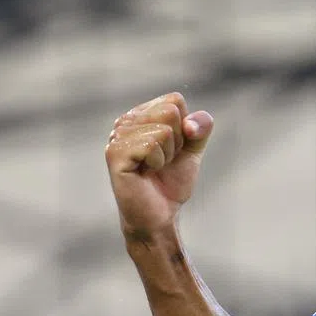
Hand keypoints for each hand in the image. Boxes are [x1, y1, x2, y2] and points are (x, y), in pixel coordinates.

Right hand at [105, 92, 213, 237]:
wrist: (160, 215)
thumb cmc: (170, 183)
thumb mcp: (192, 150)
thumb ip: (200, 129)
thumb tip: (191, 123)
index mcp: (141, 114)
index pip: (175, 100)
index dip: (184, 128)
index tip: (173, 149)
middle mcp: (125, 121)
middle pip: (170, 112)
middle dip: (176, 141)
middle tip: (162, 161)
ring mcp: (117, 136)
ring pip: (163, 130)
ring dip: (167, 155)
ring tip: (153, 168)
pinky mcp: (115, 153)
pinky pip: (152, 145)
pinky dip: (157, 162)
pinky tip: (145, 172)